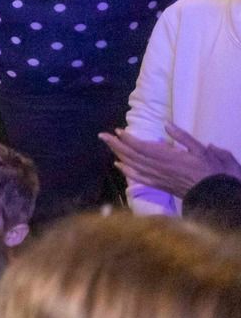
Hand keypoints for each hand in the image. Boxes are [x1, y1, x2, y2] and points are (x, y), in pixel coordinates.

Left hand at [102, 124, 240, 195]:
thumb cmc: (210, 170)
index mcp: (168, 156)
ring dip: (119, 154)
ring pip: (133, 165)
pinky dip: (127, 171)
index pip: (142, 147)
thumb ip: (183, 137)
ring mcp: (158, 177)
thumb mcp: (201, 150)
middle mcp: (159, 167)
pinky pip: (139, 178)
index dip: (128, 139)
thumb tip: (166, 124)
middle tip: (102, 135)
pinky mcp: (160, 185)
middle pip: (133, 155)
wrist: (214, 194)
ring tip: (108, 145)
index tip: (117, 131)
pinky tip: (118, 165)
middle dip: (116, 144)